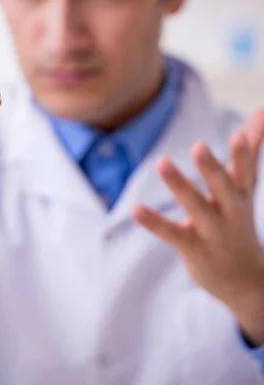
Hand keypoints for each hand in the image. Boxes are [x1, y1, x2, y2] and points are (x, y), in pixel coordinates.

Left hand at [132, 108, 263, 344]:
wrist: (244, 279)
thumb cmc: (238, 218)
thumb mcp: (246, 185)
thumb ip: (253, 146)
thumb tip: (263, 109)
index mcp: (242, 194)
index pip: (246, 171)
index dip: (243, 154)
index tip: (238, 135)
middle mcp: (230, 212)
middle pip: (223, 188)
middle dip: (212, 168)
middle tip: (198, 145)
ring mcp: (212, 232)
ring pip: (195, 206)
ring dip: (179, 185)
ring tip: (162, 161)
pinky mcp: (192, 247)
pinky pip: (171, 233)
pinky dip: (154, 222)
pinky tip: (135, 209)